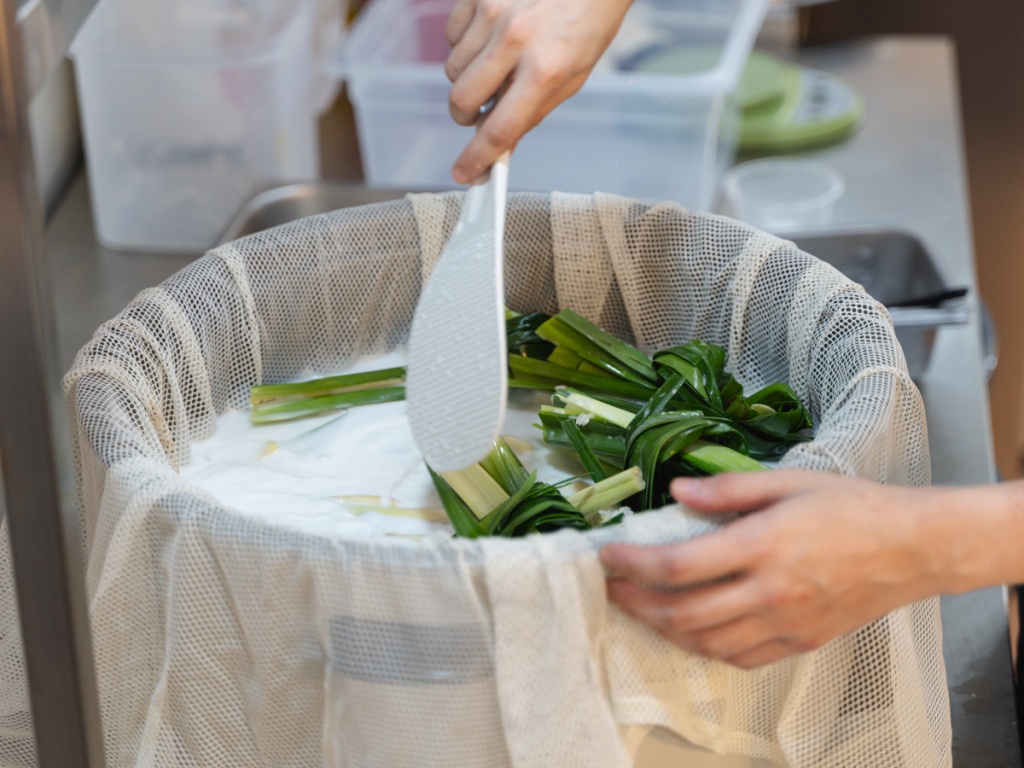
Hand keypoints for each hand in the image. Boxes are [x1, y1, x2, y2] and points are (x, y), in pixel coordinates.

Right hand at [444, 0, 632, 182]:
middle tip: (478, 112)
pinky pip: (452, 36)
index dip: (477, 158)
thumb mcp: (572, 76)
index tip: (465, 173)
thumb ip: (533, 111)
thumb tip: (501, 145)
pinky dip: (464, 45)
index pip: (500, 129)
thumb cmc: (587, 22)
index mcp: (545, 70)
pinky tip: (489, 37)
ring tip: (496, 63)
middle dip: (465, 115)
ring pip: (452, 69)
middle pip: (462, 100)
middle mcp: (515, 40)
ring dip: (467, 77)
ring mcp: (493, 13)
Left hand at [600, 470, 959, 668]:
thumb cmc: (854, 507)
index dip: (635, 563)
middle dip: (636, 602)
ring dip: (665, 629)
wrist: (913, 547)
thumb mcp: (789, 481)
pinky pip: (741, 658)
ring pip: (707, 642)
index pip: (680, 564)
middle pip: (684, 612)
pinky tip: (692, 631)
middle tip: (612, 588)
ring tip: (642, 609)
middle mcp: (770, 591)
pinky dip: (706, 648)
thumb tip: (678, 491)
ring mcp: (785, 623)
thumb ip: (729, 488)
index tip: (609, 555)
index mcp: (764, 545)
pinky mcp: (800, 642)